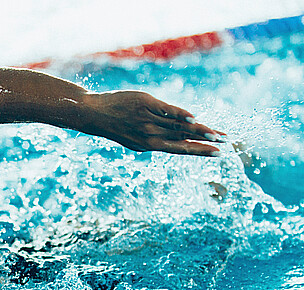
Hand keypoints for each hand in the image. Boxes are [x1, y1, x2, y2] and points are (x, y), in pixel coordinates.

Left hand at [81, 91, 223, 156]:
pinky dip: (181, 115)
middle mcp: (150, 135)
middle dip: (207, 140)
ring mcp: (148, 120)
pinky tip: (194, 119)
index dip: (199, 151)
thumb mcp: (136, 137)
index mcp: (149, 146)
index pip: (180, 149)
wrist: (95, 114)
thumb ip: (157, 138)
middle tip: (226, 142)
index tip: (217, 153)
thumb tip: (181, 136)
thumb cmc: (118, 125)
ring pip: (179, 126)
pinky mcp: (146, 105)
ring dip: (200, 130)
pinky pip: (168, 111)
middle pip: (184, 137)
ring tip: (217, 133)